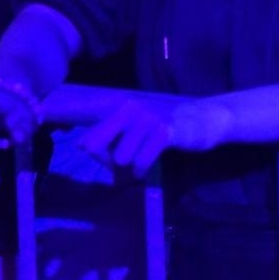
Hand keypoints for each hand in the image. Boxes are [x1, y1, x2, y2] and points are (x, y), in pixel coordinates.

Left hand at [78, 98, 233, 177]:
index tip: (95, 155)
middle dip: (105, 160)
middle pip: (98, 143)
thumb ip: (108, 137)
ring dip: (127, 167)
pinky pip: (142, 159)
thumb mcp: (131, 130)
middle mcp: (130, 110)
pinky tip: (142, 172)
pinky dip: (140, 169)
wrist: (197, 121)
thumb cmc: (159, 127)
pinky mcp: (164, 132)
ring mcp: (147, 120)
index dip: (91, 148)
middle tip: (116, 167)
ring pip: (120, 155)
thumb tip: (81, 145)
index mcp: (119, 107)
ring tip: (135, 168)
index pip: (92, 132)